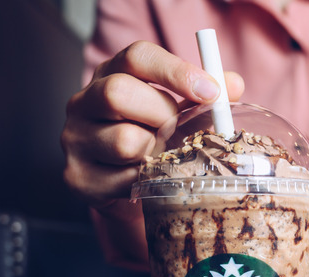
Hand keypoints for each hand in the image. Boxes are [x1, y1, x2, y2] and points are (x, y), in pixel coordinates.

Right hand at [61, 40, 244, 208]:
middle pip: (119, 92)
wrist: (127, 187)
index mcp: (111, 74)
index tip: (211, 91)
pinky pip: (125, 179)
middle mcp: (83, 102)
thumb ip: (204, 98)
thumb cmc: (156, 139)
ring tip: (162, 157)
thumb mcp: (180, 113)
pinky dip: (148, 181)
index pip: (137, 56)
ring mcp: (75, 139)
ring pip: (125, 141)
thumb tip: (233, 83)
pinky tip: (150, 178)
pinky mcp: (78, 177)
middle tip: (179, 132)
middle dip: (163, 114)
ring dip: (157, 153)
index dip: (176, 71)